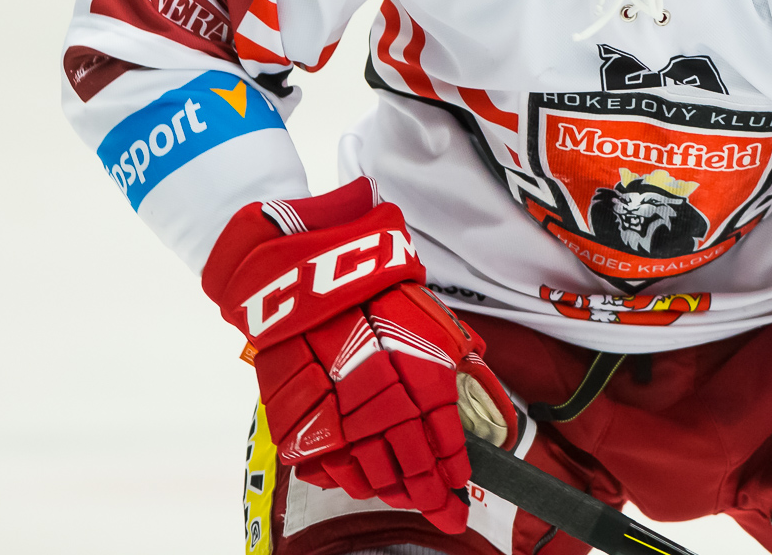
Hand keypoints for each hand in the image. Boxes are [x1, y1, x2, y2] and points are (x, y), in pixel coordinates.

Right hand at [211, 180, 515, 533]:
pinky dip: (344, 477)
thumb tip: (475, 382)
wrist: (295, 262)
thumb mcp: (423, 306)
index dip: (454, 472)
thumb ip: (450, 350)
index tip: (461, 491)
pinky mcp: (296, 414)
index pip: (445, 438)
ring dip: (390, 488)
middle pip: (411, 464)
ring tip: (403, 493)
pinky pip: (326, 464)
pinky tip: (358, 477)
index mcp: (419, 366)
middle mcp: (381, 394)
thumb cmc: (365, 276)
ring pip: (369, 471)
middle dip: (429, 494)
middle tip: (443, 510)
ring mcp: (337, 409)